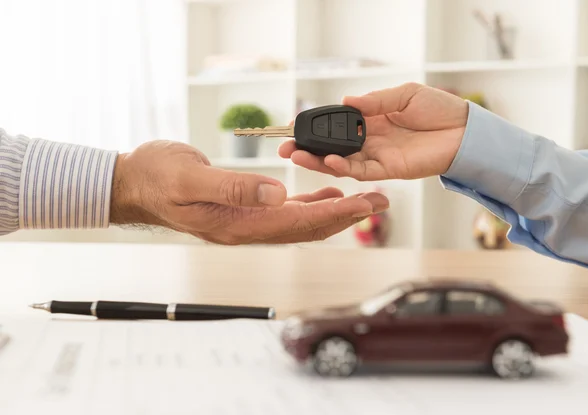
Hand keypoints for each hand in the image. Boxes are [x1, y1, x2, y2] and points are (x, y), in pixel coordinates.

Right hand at [109, 141, 387, 244]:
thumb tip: (276, 193)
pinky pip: (284, 212)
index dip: (335, 214)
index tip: (367, 203)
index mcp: (238, 224)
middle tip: (381, 201)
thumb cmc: (158, 177)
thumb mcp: (191, 177)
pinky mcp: (243, 210)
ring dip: (334, 211)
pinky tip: (325, 195)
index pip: (298, 223)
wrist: (136, 183)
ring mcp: (245, 222)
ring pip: (300, 222)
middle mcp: (247, 229)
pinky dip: (309, 205)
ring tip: (365, 199)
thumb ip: (233, 187)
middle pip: (307, 227)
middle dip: (346, 215)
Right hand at [278, 82, 468, 180]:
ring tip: (296, 156)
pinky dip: (343, 167)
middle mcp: (370, 140)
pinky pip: (360, 171)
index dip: (318, 127)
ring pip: (341, 162)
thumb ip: (374, 101)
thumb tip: (346, 100)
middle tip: (285, 147)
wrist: (465, 131)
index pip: (338, 125)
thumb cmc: (439, 109)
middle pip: (333, 147)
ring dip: (318, 161)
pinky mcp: (389, 170)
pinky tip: (328, 161)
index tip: (296, 125)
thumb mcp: (404, 94)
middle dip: (308, 148)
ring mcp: (378, 157)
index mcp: (372, 120)